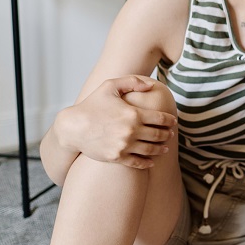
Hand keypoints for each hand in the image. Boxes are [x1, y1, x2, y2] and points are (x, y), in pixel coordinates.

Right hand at [59, 76, 176, 169]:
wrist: (72, 127)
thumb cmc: (91, 105)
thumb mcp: (110, 86)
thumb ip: (132, 82)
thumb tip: (151, 85)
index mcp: (134, 114)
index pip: (160, 119)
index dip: (169, 121)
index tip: (173, 122)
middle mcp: (131, 131)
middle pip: (158, 135)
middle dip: (167, 135)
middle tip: (171, 135)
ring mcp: (124, 145)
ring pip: (150, 150)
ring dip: (160, 149)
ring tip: (165, 149)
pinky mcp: (116, 157)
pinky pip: (137, 163)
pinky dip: (147, 163)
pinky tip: (152, 162)